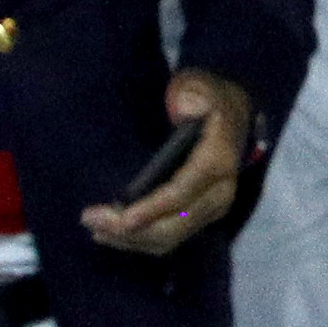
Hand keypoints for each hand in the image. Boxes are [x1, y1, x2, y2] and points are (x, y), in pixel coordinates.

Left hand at [84, 70, 254, 254]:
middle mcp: (219, 192)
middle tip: (92, 222)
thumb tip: (182, 107)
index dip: (152, 209)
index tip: (121, 220)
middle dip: (131, 231)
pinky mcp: (201, 217)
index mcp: (217, 160)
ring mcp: (212, 208)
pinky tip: (114, 233)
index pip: (183, 192)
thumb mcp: (201, 86)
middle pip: (174, 225)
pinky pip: (171, 238)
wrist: (235, 116)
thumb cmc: (209, 100)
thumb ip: (192, 93)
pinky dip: (140, 240)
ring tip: (97, 229)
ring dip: (131, 240)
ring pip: (171, 238)